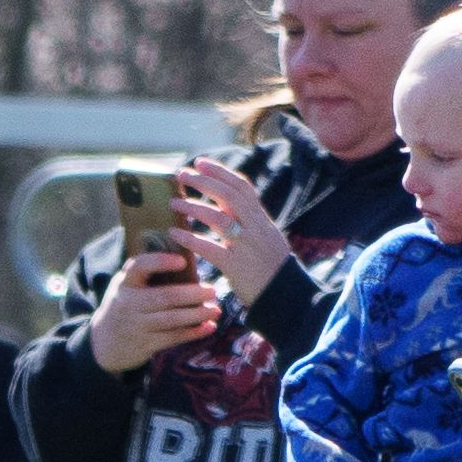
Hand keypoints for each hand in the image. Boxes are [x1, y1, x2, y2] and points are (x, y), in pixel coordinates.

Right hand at [83, 249, 220, 373]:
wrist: (103, 343)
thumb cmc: (123, 305)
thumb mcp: (126, 286)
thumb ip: (146, 274)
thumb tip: (186, 256)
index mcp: (125, 283)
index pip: (138, 267)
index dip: (160, 262)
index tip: (182, 261)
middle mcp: (128, 303)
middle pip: (164, 297)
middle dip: (192, 294)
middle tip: (212, 291)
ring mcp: (136, 326)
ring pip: (172, 319)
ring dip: (197, 314)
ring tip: (215, 309)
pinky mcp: (145, 344)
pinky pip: (173, 337)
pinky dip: (193, 333)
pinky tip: (208, 327)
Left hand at [170, 157, 290, 312]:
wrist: (287, 299)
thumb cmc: (273, 271)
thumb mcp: (267, 240)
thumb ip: (250, 223)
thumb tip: (227, 208)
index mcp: (262, 220)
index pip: (243, 187)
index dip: (221, 172)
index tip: (201, 163)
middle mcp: (256, 228)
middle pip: (229, 195)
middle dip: (204, 181)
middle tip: (181, 174)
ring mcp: (246, 246)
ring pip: (219, 218)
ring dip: (194, 207)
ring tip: (174, 202)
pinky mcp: (236, 266)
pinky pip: (210, 248)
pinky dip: (191, 239)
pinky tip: (175, 234)